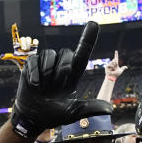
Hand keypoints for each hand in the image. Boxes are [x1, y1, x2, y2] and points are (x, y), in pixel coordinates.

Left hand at [0, 23, 38, 68]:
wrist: (28, 64)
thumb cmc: (20, 61)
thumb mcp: (14, 58)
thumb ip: (8, 56)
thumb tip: (1, 56)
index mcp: (17, 45)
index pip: (15, 36)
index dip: (14, 30)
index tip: (14, 24)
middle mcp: (22, 43)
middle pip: (23, 38)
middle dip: (24, 43)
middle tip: (24, 49)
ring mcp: (28, 44)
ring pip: (28, 38)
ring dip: (28, 44)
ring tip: (27, 50)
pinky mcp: (34, 46)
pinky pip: (35, 41)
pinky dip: (35, 42)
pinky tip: (34, 46)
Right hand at [10, 21, 112, 137]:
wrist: (33, 118)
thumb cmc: (54, 115)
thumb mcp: (73, 113)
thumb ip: (90, 108)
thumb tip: (109, 109)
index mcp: (73, 75)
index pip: (82, 53)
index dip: (88, 38)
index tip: (93, 24)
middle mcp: (60, 66)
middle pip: (66, 52)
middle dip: (62, 68)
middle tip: (56, 85)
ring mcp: (45, 65)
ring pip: (50, 54)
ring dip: (47, 72)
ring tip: (43, 87)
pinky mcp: (32, 66)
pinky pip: (34, 60)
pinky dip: (34, 74)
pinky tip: (35, 85)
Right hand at [104, 50, 127, 79]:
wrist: (112, 77)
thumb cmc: (116, 75)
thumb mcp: (120, 71)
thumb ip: (123, 68)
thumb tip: (126, 67)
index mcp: (115, 64)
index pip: (116, 58)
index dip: (116, 54)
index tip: (116, 50)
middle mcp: (112, 63)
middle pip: (115, 60)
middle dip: (116, 63)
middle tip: (115, 68)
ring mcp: (109, 65)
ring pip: (113, 62)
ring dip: (114, 65)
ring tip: (112, 69)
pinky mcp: (107, 66)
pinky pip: (110, 64)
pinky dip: (111, 67)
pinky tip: (110, 70)